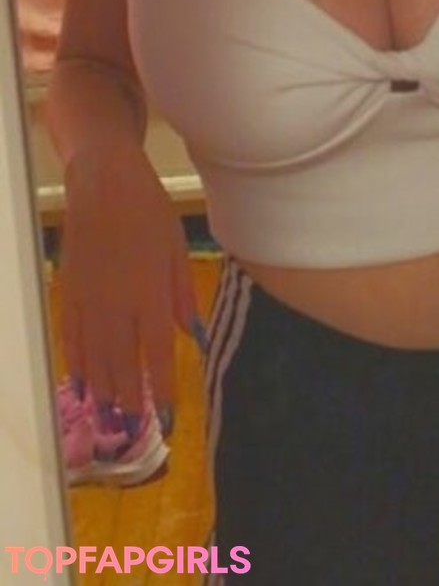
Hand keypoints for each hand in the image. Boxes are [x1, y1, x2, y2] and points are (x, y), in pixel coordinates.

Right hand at [59, 139, 197, 420]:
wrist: (102, 182)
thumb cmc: (148, 211)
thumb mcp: (176, 248)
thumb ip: (181, 296)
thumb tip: (195, 339)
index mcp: (149, 292)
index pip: (157, 353)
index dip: (161, 390)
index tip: (166, 420)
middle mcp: (116, 304)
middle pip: (122, 364)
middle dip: (130, 401)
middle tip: (136, 431)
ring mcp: (88, 301)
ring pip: (94, 359)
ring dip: (103, 392)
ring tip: (111, 420)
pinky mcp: (68, 294)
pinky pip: (70, 339)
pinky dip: (76, 366)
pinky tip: (82, 387)